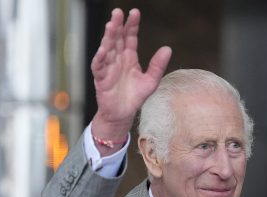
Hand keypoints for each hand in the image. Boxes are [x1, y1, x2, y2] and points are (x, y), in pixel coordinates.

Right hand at [91, 8, 171, 146]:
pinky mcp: (101, 79)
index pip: (130, 37)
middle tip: (118, 12)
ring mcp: (108, 68)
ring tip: (111, 25)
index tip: (134, 12)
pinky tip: (103, 50)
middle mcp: (117, 59)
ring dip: (108, 37)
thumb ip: (158, 65)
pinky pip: (99, 66)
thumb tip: (168, 48)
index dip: (132, 25)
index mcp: (129, 57)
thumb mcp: (151, 81)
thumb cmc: (134, 97)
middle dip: (117, 25)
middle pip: (116, 39)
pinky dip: (100, 58)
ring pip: (107, 49)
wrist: (123, 115)